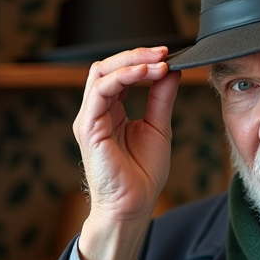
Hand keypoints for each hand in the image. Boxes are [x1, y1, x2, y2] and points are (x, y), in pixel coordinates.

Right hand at [72, 46, 180, 259]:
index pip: (119, 73)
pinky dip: (125, 77)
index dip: (142, 60)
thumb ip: (161, 97)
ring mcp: (89, 119)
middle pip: (106, 67)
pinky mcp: (89, 127)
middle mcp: (96, 112)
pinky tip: (147, 74)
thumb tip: (171, 70)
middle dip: (136, 55)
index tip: (169, 55)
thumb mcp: (158, 127)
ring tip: (159, 62)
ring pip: (101, 73)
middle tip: (164, 52)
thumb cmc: (142, 175)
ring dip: (132, 62)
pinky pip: (102, 91)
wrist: (133, 207)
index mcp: (110, 111)